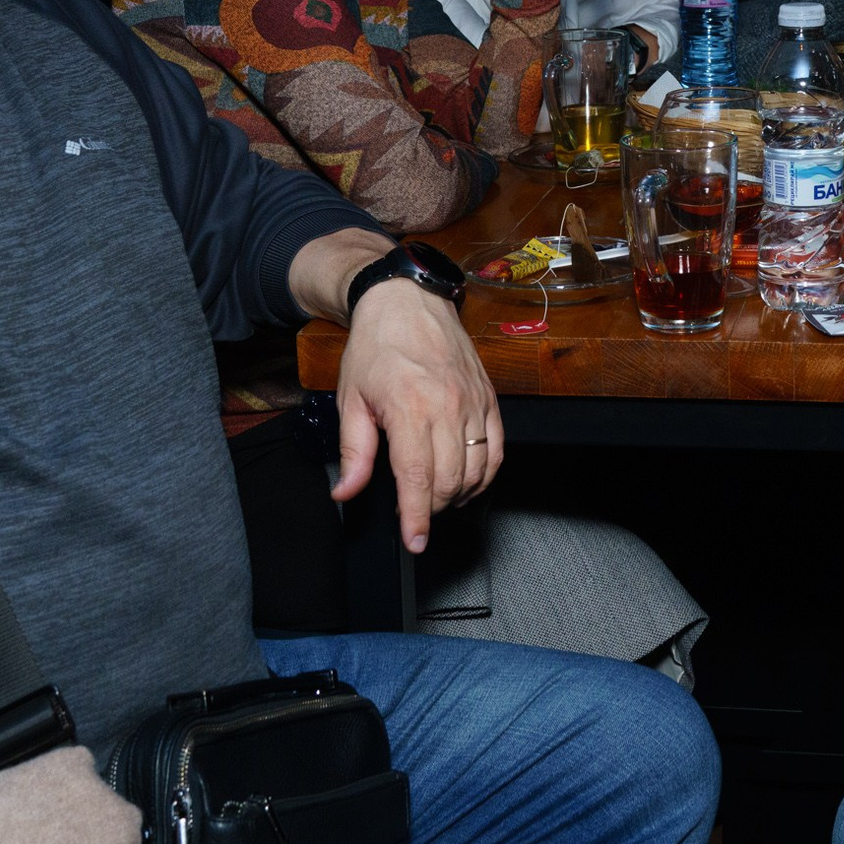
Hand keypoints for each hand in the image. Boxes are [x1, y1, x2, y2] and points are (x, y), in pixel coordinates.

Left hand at [331, 273, 502, 553]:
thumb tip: (346, 492)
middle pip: (449, 481)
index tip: (415, 543)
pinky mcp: (489, 399)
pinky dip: (484, 475)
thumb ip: (354, 452)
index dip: (417, 518)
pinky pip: (496, 450)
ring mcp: (474, 403)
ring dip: (457, 495)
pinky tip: (466, 481)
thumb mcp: (351, 398)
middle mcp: (448, 407)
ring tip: (435, 496)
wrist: (408, 300)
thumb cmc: (376, 347)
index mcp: (409, 408)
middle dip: (431, 508)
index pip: (417, 479)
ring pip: (476, 471)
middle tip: (412, 512)